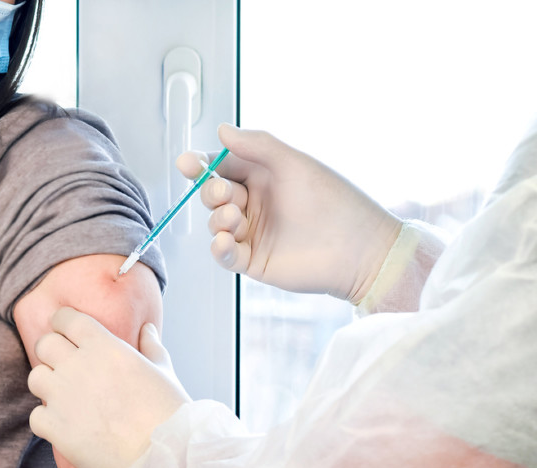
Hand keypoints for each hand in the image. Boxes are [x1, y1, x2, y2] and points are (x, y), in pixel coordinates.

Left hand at [28, 307, 189, 467]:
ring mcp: (63, 397)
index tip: (67, 333)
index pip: (66, 319)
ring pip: (35, 378)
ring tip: (65, 398)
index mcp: (104, 346)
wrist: (165, 458)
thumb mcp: (164, 372)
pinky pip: (36, 415)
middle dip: (52, 353)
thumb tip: (147, 329)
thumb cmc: (169, 413)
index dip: (64, 323)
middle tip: (65, 367)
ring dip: (47, 385)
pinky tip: (65, 426)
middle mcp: (78, 366)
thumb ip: (151, 346)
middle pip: (44, 344)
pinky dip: (47, 420)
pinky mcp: (56, 428)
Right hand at [179, 124, 402, 302]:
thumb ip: (257, 145)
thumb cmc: (334, 202)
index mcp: (263, 176)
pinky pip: (224, 254)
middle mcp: (255, 203)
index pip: (222, 166)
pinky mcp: (252, 261)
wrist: (357, 249)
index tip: (187, 163)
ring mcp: (252, 233)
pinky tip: (225, 242)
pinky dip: (219, 248)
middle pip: (213, 194)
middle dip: (212, 192)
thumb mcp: (294, 164)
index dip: (202, 164)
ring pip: (215, 223)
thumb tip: (221, 130)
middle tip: (225, 194)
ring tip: (237, 219)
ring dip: (218, 219)